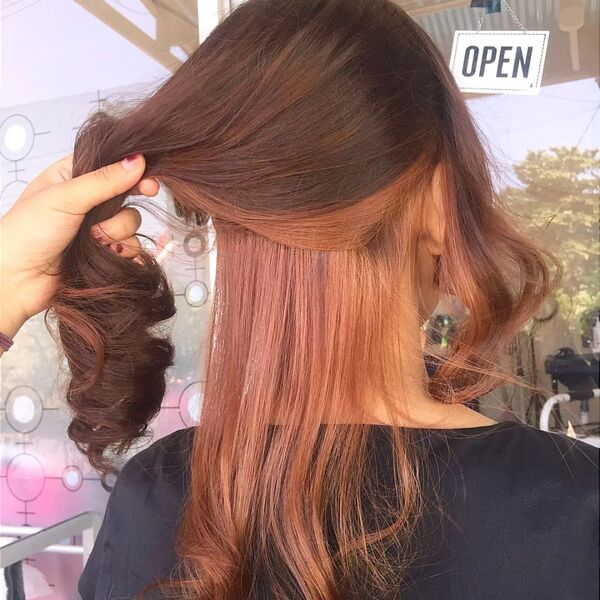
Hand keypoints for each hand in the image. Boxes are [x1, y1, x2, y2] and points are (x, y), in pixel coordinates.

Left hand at [0, 153, 158, 339]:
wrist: (16, 280)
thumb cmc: (25, 234)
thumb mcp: (63, 198)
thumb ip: (103, 181)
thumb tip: (136, 161)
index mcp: (71, 177)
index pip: (109, 165)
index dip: (131, 169)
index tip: (147, 178)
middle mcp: (86, 201)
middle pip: (126, 194)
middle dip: (125, 204)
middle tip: (141, 196)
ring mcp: (95, 227)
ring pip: (130, 223)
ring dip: (117, 232)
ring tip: (93, 241)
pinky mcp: (104, 252)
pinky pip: (130, 246)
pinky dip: (123, 252)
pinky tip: (107, 255)